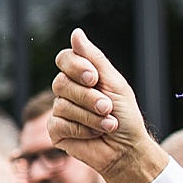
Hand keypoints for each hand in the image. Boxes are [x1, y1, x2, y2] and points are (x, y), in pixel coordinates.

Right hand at [47, 28, 170, 182]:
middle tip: (107, 107)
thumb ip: (94, 59)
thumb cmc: (125, 115)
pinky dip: (82, 130)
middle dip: (88, 97)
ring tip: (108, 125)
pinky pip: (60, 124)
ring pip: (62, 106)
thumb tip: (75, 33)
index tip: (94, 78)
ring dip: (91, 117)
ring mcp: (59, 111)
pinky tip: (94, 135)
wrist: (127, 149)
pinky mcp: (55, 131)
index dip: (76, 66)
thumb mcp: (114, 83)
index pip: (65, 59)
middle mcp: (67, 91)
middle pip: (61, 83)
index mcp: (81, 76)